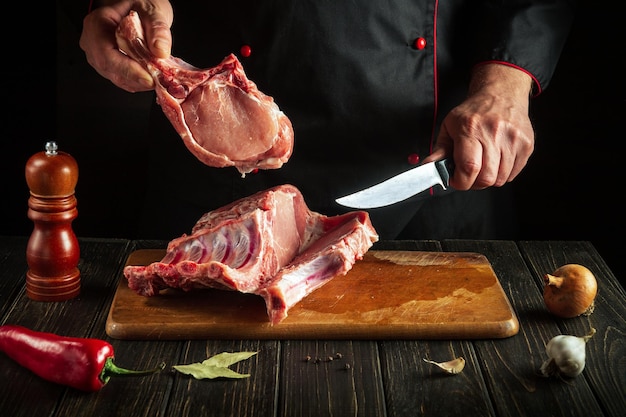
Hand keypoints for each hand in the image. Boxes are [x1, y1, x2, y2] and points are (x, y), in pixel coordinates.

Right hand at [79, 0, 173, 91]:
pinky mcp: (107, 63)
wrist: (136, 7)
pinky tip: (150, 78)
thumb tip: (160, 51)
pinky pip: (120, 77)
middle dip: (135, 79)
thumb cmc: (139, 5)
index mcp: (97, 23)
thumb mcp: (152, 11)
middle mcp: (92, 40)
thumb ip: (158, 29)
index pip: (106, 53)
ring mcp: (97, 54)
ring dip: (137, 83)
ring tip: (157, 79)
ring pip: (115, 76)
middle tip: (157, 81)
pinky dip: (136, 82)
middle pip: (109, 68)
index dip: (127, 69)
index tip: (148, 78)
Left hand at [424, 64, 534, 190]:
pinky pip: (513, 174)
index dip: (461, 182)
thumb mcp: (449, 126)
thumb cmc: (473, 112)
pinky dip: (502, 174)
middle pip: (486, 178)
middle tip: (469, 175)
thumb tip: (428, 167)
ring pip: (500, 179)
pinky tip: (496, 161)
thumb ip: (440, 149)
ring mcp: (513, 139)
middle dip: (474, 183)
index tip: (456, 180)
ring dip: (489, 179)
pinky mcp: (526, 145)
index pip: (469, 168)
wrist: (501, 94)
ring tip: (483, 165)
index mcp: (471, 129)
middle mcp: (494, 133)